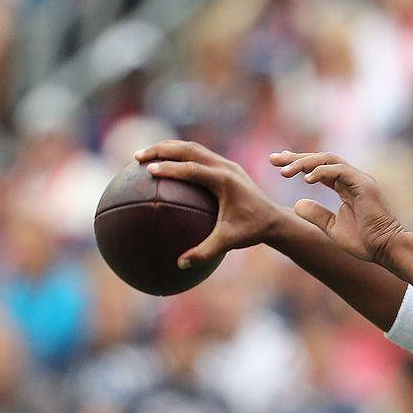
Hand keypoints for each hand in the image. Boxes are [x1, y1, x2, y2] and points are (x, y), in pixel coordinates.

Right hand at [135, 141, 288, 267]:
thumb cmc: (252, 231)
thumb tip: (180, 264)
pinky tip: (163, 166)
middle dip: (161, 150)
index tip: (148, 170)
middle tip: (137, 157)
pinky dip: (179, 155)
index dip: (169, 168)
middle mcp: (225, 167)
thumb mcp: (229, 242)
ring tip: (144, 156)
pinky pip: (199, 155)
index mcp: (225, 181)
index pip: (191, 169)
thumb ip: (205, 252)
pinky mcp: (226, 167)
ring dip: (168, 148)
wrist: (275, 220)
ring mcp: (226, 165)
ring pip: (193, 148)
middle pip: (188, 149)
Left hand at [271, 151, 405, 264]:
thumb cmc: (364, 241)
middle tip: (273, 159)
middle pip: (321, 159)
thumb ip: (316, 214)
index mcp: (346, 187)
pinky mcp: (364, 185)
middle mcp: (353, 178)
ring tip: (285, 171)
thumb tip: (296, 204)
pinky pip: (340, 170)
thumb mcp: (332, 227)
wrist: (386, 250)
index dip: (299, 163)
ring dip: (305, 163)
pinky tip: (306, 180)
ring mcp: (360, 179)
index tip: (278, 163)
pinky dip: (322, 172)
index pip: (319, 168)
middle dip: (296, 158)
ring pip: (329, 159)